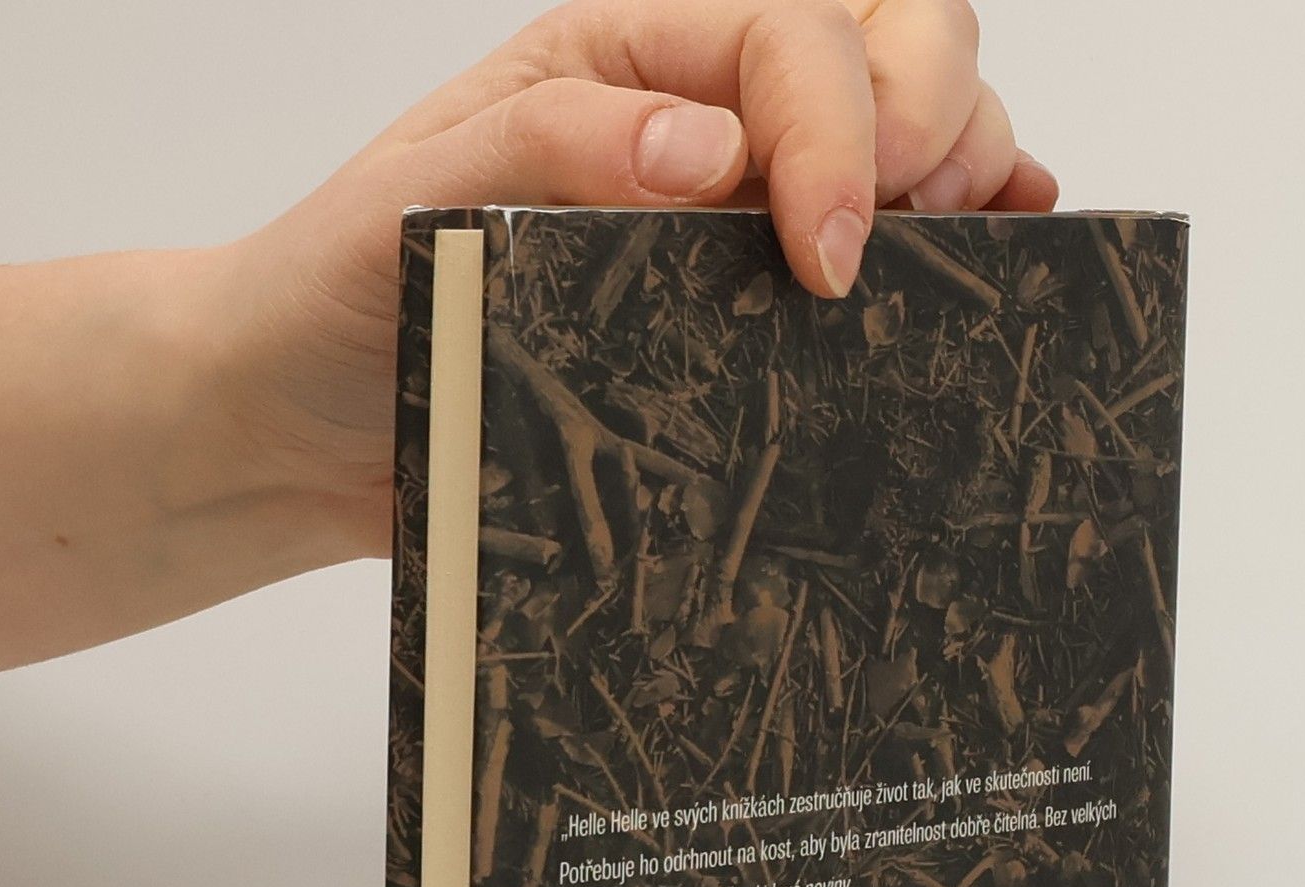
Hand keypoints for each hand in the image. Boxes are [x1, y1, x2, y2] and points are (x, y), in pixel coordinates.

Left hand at [216, 0, 1057, 559]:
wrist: (310, 429)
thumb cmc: (345, 301)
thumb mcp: (418, 199)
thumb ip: (552, 144)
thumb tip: (708, 147)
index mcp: (626, 64)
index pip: (788, 33)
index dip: (837, 127)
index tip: (828, 251)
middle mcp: (702, 120)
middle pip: (884, 43)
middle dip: (932, 117)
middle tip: (907, 230)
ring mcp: (743, 215)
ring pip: (915, 132)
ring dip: (966, 171)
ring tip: (961, 253)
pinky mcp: (759, 316)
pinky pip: (891, 250)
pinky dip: (965, 237)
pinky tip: (994, 254)